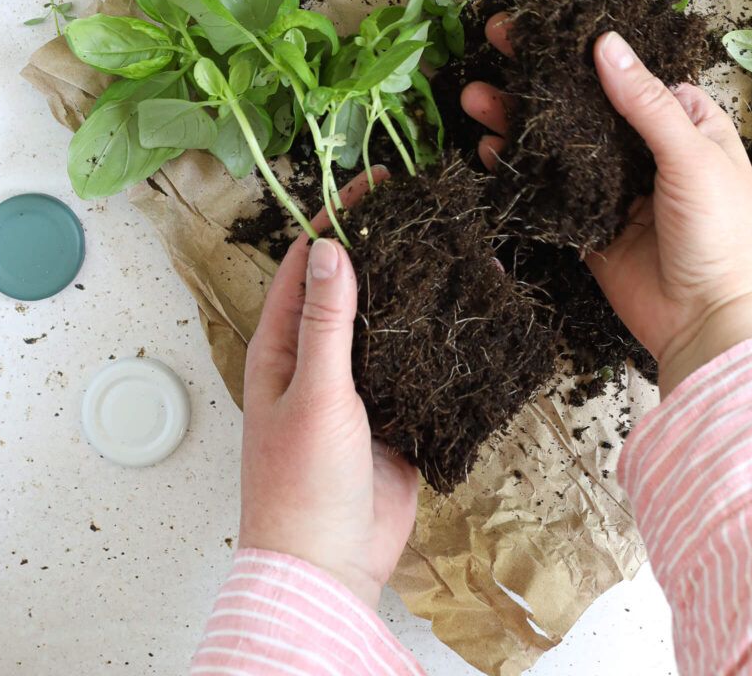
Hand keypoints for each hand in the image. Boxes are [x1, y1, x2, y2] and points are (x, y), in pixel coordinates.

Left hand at [238, 171, 417, 609]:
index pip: (310, 265)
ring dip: (416, 289)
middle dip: (385, 247)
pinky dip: (439, 337)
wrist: (329, 568)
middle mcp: (318, 357)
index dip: (338, 218)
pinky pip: (417, 363)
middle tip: (427, 208)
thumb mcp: (313, 394)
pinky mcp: (395, 411)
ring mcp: (359, 385)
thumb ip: (326, 324)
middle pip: (353, 286)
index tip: (375, 183)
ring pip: (390, 322)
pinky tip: (470, 313)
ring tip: (458, 248)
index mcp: (282, 345)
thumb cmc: (302, 484)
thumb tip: (334, 248)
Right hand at [462, 16, 751, 396]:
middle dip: (538, 77)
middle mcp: (645, 149)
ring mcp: (614, 188)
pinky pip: (549, 190)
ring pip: (559, 145)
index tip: (537, 24)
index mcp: (682, 122)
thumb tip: (605, 43)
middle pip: (583, 103)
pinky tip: (488, 150)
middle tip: (494, 43)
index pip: (625, 71)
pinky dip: (519, 170)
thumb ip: (645, 102)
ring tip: (475, 98)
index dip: (581, 46)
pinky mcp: (589, 224)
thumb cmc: (724, 232)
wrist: (713, 325)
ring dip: (519, 121)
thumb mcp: (691, 156)